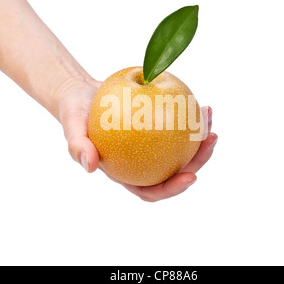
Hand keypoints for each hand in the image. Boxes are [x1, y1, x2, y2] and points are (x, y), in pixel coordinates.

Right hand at [58, 77, 217, 201]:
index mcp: (126, 173)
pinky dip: (190, 117)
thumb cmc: (75, 113)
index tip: (191, 176)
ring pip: (183, 149)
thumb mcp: (71, 127)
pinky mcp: (157, 127)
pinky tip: (200, 104)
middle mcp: (142, 163)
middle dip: (199, 160)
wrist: (81, 94)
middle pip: (176, 170)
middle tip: (211, 139)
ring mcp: (152, 146)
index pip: (152, 190)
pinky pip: (178, 126)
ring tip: (209, 115)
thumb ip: (77, 146)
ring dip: (201, 136)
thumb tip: (90, 165)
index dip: (173, 189)